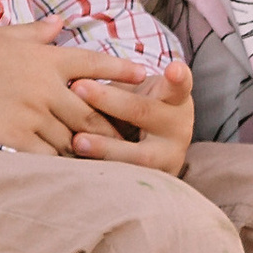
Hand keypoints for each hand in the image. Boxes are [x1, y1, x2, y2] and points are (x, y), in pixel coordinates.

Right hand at [0, 19, 142, 154]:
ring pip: (75, 136)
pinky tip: (76, 173)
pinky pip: (49, 155)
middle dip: (115, 123)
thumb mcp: (4, 36)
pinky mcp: (15, 137)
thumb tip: (60, 24)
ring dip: (93, 148)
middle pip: (94, 109)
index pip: (96, 63)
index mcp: (46, 58)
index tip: (145, 77)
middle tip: (135, 135)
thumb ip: (37, 33)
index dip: (123, 71)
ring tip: (115, 161)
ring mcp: (32, 112)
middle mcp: (45, 85)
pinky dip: (64, 163)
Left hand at [70, 62, 194, 174]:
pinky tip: (79, 167)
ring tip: (77, 141)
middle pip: (144, 112)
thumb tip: (73, 84)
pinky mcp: (157, 182)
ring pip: (139, 156)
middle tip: (77, 87)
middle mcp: (179, 128)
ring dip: (105, 147)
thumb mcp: (133, 93)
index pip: (180, 86)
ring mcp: (171, 158)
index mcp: (176, 99)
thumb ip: (115, 88)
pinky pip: (129, 181)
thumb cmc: (135, 108)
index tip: (173, 69)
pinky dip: (104, 173)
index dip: (178, 78)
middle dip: (108, 100)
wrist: (151, 147)